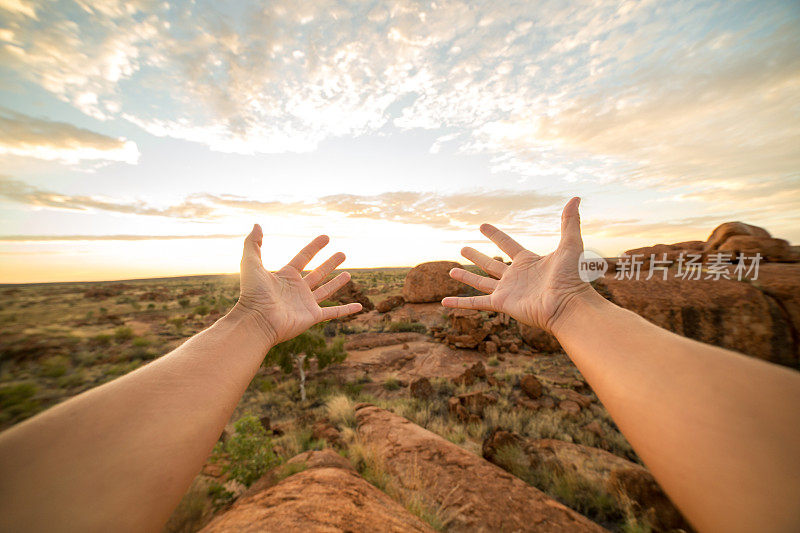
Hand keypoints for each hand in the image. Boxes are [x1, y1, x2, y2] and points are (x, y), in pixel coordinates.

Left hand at [233, 225, 361, 344]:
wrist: (257, 321)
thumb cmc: (252, 294)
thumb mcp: (250, 263)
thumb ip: (253, 244)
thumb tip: (257, 225)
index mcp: (285, 276)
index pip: (303, 258)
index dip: (314, 247)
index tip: (326, 237)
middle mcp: (297, 289)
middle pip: (317, 273)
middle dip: (330, 263)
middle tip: (343, 254)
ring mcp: (305, 303)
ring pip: (326, 290)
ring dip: (337, 282)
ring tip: (349, 274)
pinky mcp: (312, 316)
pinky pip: (333, 312)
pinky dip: (347, 310)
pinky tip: (359, 306)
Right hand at [443, 197, 592, 333]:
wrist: (568, 304)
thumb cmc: (571, 277)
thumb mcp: (570, 244)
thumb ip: (569, 221)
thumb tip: (576, 198)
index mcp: (528, 262)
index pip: (507, 245)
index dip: (495, 235)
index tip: (482, 226)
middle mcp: (515, 277)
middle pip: (491, 264)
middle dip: (477, 256)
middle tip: (463, 248)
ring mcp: (507, 291)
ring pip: (481, 282)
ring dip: (466, 276)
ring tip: (451, 271)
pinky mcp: (501, 304)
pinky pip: (476, 303)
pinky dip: (460, 303)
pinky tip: (445, 302)